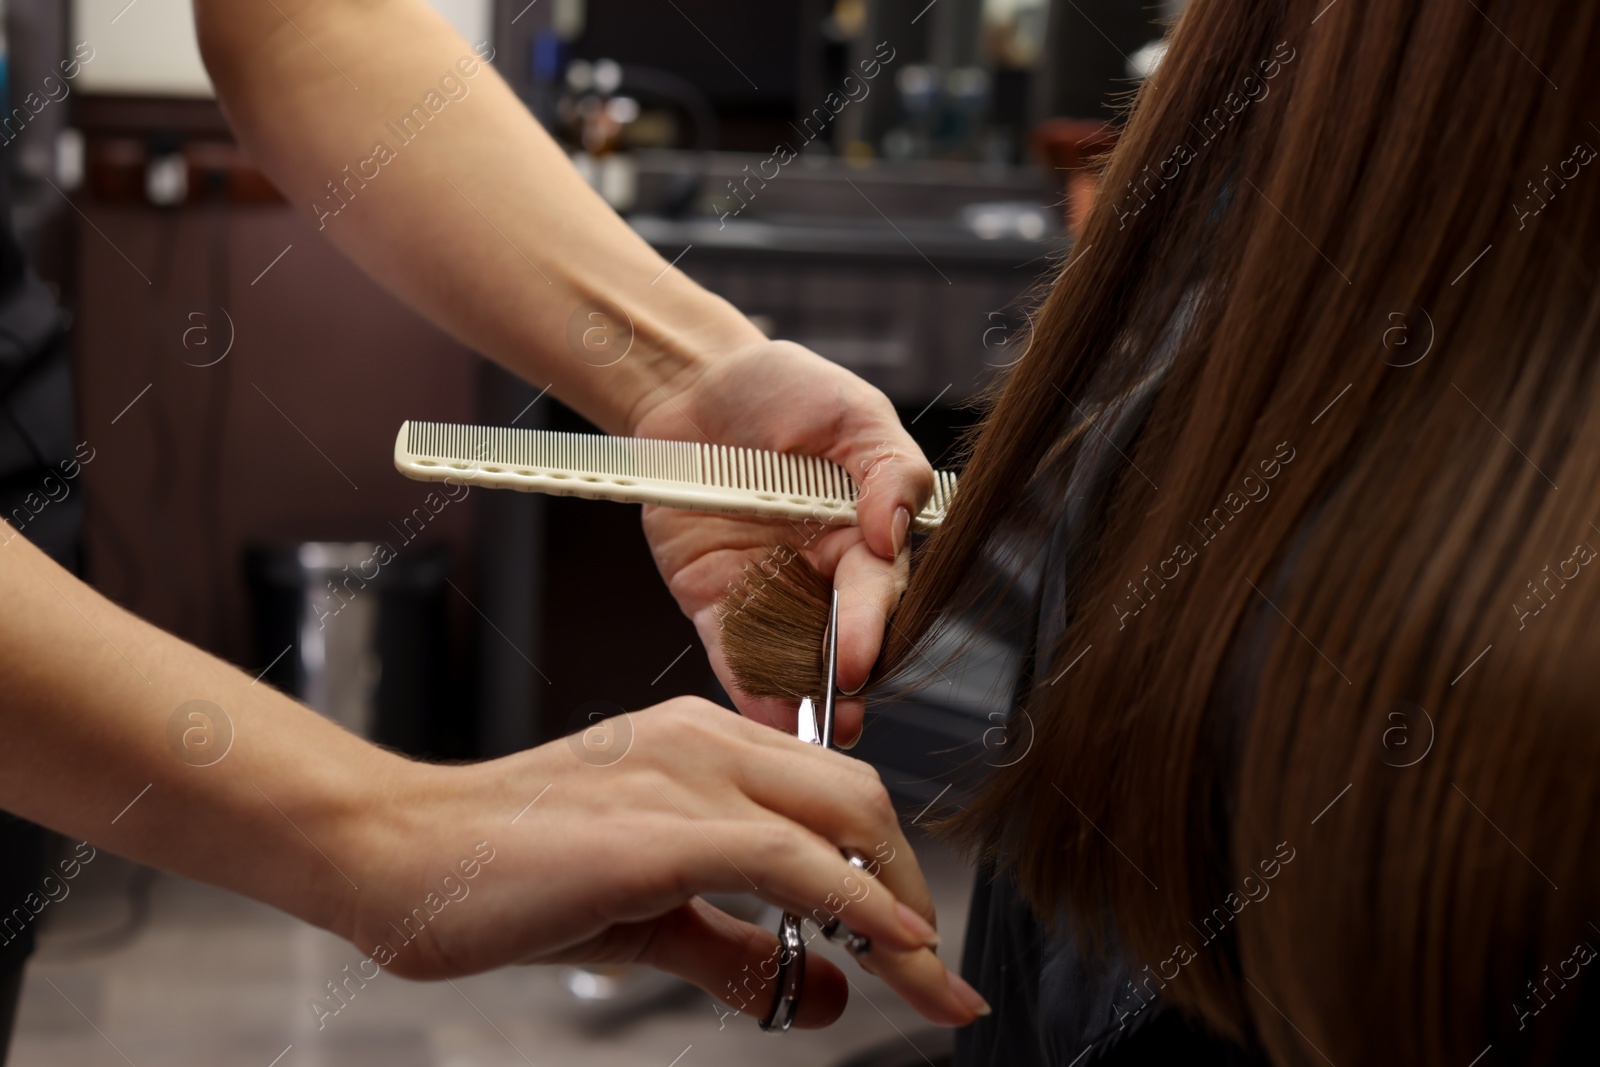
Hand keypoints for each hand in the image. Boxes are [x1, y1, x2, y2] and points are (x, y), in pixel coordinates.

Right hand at [343, 698, 986, 1026]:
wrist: (400, 852)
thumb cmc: (507, 874)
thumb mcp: (649, 920)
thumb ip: (741, 953)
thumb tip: (831, 993)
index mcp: (704, 746)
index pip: (831, 799)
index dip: (889, 873)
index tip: (922, 948)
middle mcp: (708, 741)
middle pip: (859, 800)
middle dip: (911, 888)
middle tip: (931, 972)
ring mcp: (686, 773)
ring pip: (842, 821)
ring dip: (901, 909)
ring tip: (928, 982)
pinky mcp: (663, 824)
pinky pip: (789, 857)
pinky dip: (855, 902)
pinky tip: (892, 945)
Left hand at [633, 341, 934, 741]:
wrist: (692, 385)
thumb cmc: (783, 390)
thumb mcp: (850, 411)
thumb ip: (886, 469)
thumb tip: (895, 530)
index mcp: (863, 535)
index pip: (876, 591)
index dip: (869, 627)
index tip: (860, 658)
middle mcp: (820, 573)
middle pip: (837, 638)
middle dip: (842, 682)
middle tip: (841, 717)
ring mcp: (767, 592)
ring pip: (788, 657)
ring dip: (798, 697)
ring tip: (804, 732)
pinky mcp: (712, 600)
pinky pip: (729, 649)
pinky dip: (744, 683)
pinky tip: (760, 716)